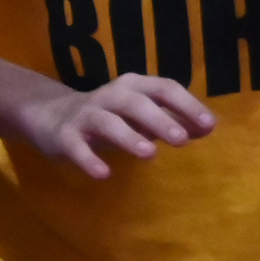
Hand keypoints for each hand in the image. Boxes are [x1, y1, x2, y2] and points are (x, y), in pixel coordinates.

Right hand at [16, 70, 214, 177]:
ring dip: (128, 135)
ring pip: (106, 122)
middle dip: (158, 119)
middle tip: (181, 140)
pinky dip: (88, 158)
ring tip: (149, 154)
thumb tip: (209, 127)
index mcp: (132, 87)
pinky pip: (76, 146)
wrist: (50, 116)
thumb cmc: (110, 116)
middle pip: (134, 102)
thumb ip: (173, 119)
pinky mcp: (64, 136)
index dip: (186, 104)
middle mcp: (108, 96)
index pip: (162, 88)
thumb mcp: (141, 114)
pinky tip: (103, 173)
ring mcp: (84, 115)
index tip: (209, 125)